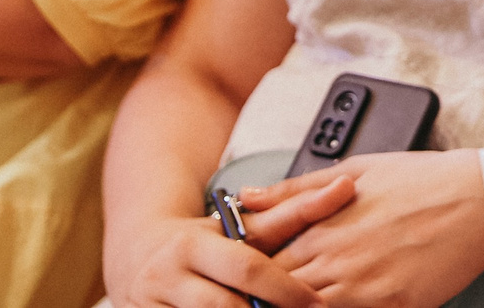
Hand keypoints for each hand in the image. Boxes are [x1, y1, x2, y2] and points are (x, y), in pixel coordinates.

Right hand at [107, 207, 337, 307]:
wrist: (137, 256)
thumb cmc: (206, 242)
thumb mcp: (241, 226)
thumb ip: (293, 212)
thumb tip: (346, 187)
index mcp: (192, 245)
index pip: (247, 268)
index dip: (287, 290)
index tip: (319, 303)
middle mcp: (166, 278)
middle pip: (226, 307)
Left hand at [240, 150, 483, 307]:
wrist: (479, 201)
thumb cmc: (421, 180)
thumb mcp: (355, 170)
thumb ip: (294, 190)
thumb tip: (245, 196)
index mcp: (320, 228)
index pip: (260, 264)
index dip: (250, 274)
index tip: (247, 276)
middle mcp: (334, 263)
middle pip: (277, 295)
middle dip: (268, 297)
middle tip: (267, 293)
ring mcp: (362, 290)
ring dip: (299, 304)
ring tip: (310, 293)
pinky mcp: (391, 306)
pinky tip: (340, 302)